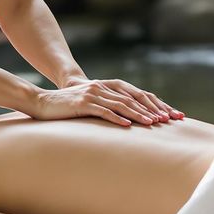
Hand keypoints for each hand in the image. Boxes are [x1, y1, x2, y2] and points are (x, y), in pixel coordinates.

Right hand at [30, 78, 183, 126]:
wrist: (42, 102)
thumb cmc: (68, 107)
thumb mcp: (92, 104)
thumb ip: (109, 107)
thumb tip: (130, 122)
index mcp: (108, 87)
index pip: (138, 95)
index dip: (156, 104)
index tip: (171, 115)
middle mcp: (103, 87)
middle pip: (134, 98)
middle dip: (153, 109)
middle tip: (169, 120)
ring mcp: (93, 94)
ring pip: (121, 105)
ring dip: (138, 115)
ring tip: (153, 124)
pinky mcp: (82, 104)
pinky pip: (103, 111)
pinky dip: (117, 119)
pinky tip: (127, 126)